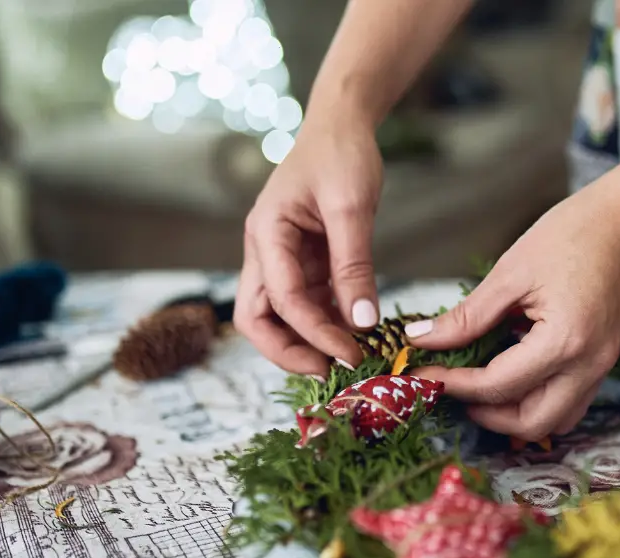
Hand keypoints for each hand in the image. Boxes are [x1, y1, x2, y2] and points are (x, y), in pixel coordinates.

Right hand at [234, 116, 382, 377]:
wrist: (341, 125)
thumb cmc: (341, 154)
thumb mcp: (351, 207)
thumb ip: (354, 266)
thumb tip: (363, 324)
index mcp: (265, 233)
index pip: (280, 300)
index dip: (314, 333)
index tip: (351, 354)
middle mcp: (265, 251)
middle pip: (257, 319)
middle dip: (288, 351)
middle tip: (332, 370)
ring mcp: (281, 259)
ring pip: (279, 316)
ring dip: (309, 340)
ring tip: (350, 357)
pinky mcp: (303, 262)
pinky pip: (307, 302)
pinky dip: (327, 322)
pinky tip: (356, 334)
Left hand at [410, 182, 619, 439]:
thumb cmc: (573, 234)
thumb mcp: (510, 274)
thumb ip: (465, 317)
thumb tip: (421, 338)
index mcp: (564, 342)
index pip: (497, 386)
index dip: (454, 383)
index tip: (423, 372)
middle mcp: (588, 366)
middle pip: (531, 423)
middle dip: (485, 415)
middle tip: (450, 388)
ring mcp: (601, 367)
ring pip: (555, 420)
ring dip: (512, 415)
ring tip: (477, 388)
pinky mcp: (603, 360)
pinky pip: (569, 401)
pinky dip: (535, 400)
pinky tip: (509, 376)